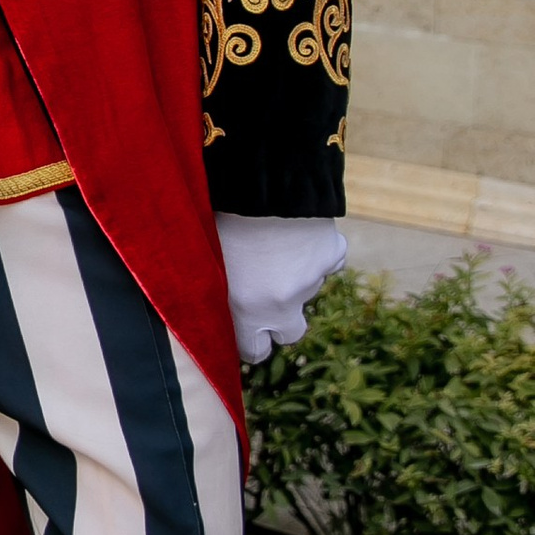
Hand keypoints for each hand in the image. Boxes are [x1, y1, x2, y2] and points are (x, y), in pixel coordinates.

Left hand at [216, 213, 345, 368]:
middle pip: (290, 333)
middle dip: (280, 319)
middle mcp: (282, 304)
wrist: (261, 182)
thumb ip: (209, 292)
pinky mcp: (332, 254)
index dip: (250, 340)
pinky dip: (317, 252)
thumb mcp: (201, 260)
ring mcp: (311, 280)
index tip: (245, 328)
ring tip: (271, 243)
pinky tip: (298, 232)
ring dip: (293, 275)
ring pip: (307, 290)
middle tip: (265, 292)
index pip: (254, 351)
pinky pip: (328, 261)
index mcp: (244, 310)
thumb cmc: (217, 217)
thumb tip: (201, 305)